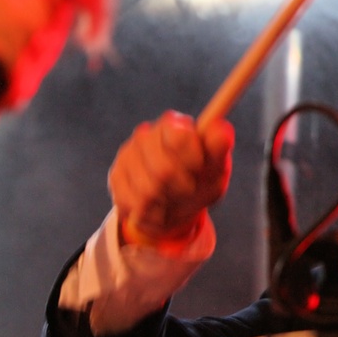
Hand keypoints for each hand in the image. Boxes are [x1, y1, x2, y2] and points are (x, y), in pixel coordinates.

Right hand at [108, 111, 233, 244]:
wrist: (174, 206)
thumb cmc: (201, 180)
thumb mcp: (216, 167)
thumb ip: (219, 148)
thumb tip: (221, 129)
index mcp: (175, 124)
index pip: (179, 136)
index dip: (191, 158)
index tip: (198, 169)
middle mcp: (147, 133)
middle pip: (164, 170)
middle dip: (183, 188)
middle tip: (188, 190)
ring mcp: (127, 154)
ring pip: (147, 190)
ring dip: (167, 202)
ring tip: (173, 199)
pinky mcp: (115, 175)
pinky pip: (132, 202)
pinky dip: (151, 212)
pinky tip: (157, 206)